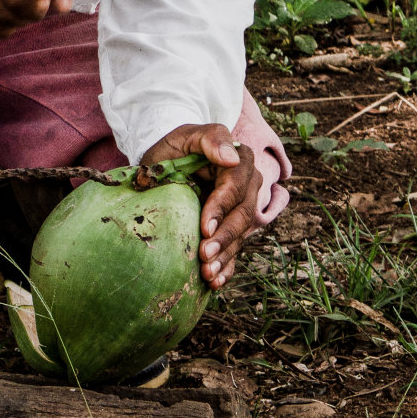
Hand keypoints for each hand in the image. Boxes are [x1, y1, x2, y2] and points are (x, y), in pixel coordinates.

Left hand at [140, 123, 259, 289]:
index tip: (204, 228)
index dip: (221, 209)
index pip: (234, 188)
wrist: (168, 162)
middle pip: (242, 215)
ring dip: (225, 257)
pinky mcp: (232, 226)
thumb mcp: (186, 135)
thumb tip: (231, 157)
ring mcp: (242, 208)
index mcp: (240, 162)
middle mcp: (248, 186)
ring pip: (241, 235)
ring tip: (207, 275)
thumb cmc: (176, 147)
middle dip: (224, 238)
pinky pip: (236, 248)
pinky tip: (216, 282)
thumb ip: (209, 139)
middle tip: (204, 257)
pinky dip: (227, 266)